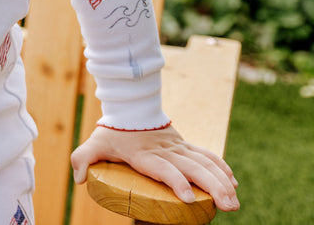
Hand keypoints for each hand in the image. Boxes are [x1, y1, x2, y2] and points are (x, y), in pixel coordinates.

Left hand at [71, 124, 239, 211]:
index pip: (163, 168)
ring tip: (234, 202)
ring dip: (221, 181)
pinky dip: (220, 167)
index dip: (176, 181)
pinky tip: (232, 182)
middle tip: (227, 206)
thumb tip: (79, 178)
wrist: (129, 107)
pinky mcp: (184, 146)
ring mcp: (177, 148)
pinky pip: (206, 155)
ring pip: (203, 163)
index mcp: (145, 154)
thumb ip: (83, 158)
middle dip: (212, 187)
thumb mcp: (94, 144)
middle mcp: (165, 150)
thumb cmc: (112, 132)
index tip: (189, 198)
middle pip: (192, 168)